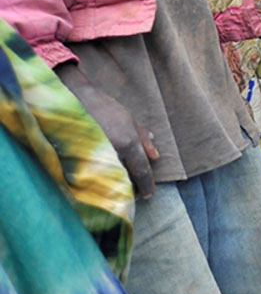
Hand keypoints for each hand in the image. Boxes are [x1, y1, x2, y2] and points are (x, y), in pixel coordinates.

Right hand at [56, 62, 157, 198]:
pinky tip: (103, 181)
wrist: (72, 99)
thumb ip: (143, 139)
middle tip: (135, 192)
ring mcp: (94, 157)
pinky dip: (101, 180)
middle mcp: (112, 152)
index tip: (149, 194)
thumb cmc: (103, 107)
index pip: (141, 170)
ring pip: (111, 180)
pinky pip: (94, 176)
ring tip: (120, 186)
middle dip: (132, 187)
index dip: (147, 185)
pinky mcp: (78, 160)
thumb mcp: (129, 118)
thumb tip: (155, 156)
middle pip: (126, 179)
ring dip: (117, 185)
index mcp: (127, 143)